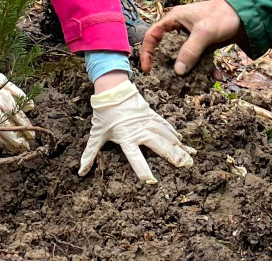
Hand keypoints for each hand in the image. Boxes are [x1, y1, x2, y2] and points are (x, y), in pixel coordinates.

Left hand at [79, 80, 194, 183]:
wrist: (112, 90)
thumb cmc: (104, 114)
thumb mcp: (96, 135)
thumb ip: (90, 154)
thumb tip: (80, 172)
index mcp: (126, 137)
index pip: (135, 156)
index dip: (142, 169)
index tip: (151, 181)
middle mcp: (139, 130)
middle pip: (159, 145)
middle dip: (173, 156)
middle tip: (185, 166)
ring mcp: (148, 122)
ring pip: (166, 135)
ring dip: (178, 146)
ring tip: (190, 156)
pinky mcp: (152, 115)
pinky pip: (165, 126)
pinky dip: (174, 134)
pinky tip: (182, 141)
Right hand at [141, 0, 244, 75]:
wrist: (246, 14)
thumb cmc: (222, 15)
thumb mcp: (204, 32)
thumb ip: (190, 51)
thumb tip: (178, 71)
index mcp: (174, 19)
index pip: (153, 35)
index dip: (147, 52)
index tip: (148, 69)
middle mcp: (180, 29)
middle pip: (167, 49)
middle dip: (170, 66)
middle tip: (170, 80)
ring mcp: (193, 38)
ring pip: (185, 57)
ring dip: (190, 70)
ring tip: (195, 83)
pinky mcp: (204, 45)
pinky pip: (199, 59)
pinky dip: (205, 68)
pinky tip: (216, 76)